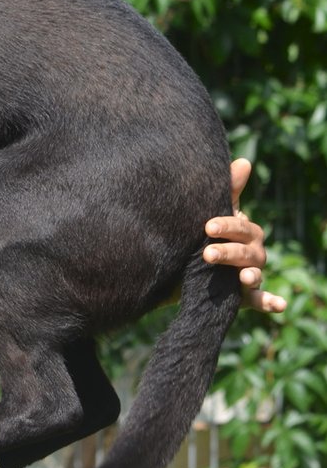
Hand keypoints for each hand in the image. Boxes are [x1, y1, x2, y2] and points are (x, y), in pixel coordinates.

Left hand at [204, 158, 283, 313]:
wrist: (188, 262)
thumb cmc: (208, 232)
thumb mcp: (214, 210)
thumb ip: (230, 189)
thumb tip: (245, 161)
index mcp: (246, 231)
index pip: (240, 227)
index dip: (226, 226)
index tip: (208, 226)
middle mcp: (253, 252)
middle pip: (246, 252)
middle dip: (228, 252)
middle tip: (207, 253)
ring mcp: (250, 274)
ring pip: (254, 274)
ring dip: (251, 275)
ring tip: (244, 277)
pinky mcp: (245, 296)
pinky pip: (261, 300)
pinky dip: (271, 302)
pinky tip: (279, 306)